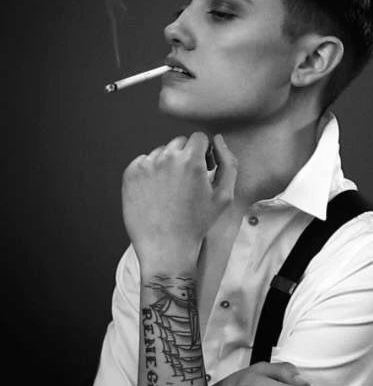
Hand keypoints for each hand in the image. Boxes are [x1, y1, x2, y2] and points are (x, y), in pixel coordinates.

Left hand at [122, 132, 237, 265]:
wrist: (166, 247)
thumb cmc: (197, 224)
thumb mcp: (224, 196)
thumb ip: (229, 162)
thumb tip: (218, 139)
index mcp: (191, 161)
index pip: (199, 138)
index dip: (203, 153)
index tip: (202, 169)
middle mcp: (167, 158)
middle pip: (179, 143)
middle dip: (185, 157)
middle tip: (187, 181)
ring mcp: (146, 165)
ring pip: (160, 152)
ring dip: (167, 164)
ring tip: (171, 190)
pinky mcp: (130, 174)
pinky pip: (143, 162)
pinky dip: (150, 172)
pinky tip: (156, 192)